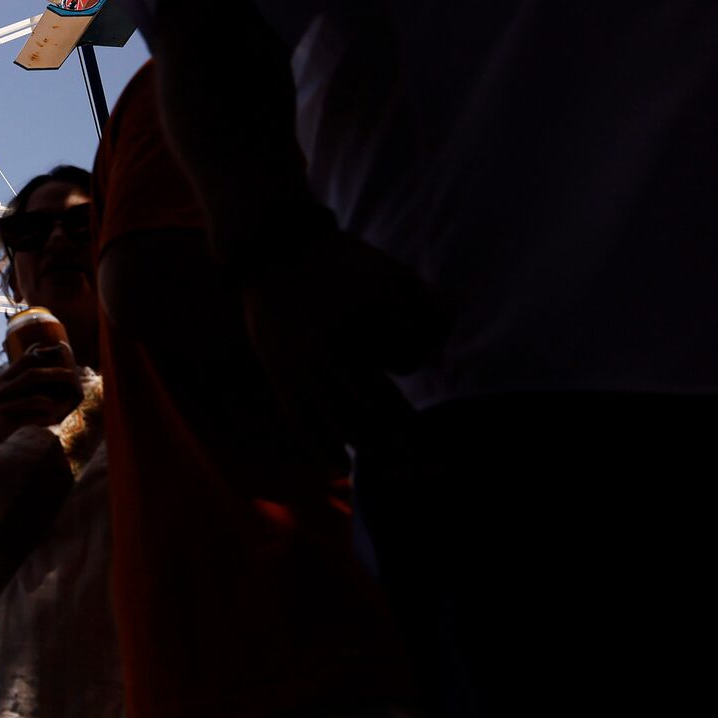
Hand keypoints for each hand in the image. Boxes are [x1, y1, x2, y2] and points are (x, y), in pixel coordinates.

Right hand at [0, 356, 86, 463]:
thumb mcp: (2, 387)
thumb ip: (18, 370)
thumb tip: (36, 347)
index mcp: (4, 379)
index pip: (25, 359)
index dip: (45, 355)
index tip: (61, 353)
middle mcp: (2, 389)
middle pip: (31, 375)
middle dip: (54, 373)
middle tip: (71, 375)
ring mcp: (3, 406)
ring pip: (33, 399)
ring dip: (52, 401)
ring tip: (65, 403)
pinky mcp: (6, 422)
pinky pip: (30, 419)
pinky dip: (44, 419)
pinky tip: (53, 420)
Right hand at [239, 229, 446, 448]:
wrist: (275, 249)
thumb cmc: (343, 261)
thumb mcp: (393, 275)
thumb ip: (427, 312)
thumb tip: (443, 361)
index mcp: (360, 327)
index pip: (400, 373)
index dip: (414, 390)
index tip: (429, 408)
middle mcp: (328, 354)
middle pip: (371, 412)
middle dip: (400, 442)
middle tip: (424, 468)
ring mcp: (300, 366)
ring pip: (335, 421)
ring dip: (365, 448)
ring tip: (390, 468)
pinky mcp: (279, 373)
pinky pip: (300, 419)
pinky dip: (320, 446)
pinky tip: (338, 466)